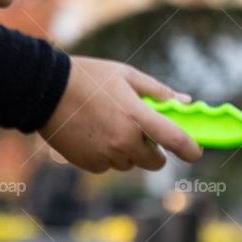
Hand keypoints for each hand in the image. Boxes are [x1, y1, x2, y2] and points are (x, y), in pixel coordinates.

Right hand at [39, 57, 202, 172]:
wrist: (45, 91)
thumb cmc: (89, 77)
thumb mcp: (126, 75)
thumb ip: (158, 91)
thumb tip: (185, 101)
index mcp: (136, 116)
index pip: (174, 140)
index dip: (191, 149)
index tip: (196, 153)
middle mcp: (124, 140)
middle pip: (155, 163)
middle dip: (153, 151)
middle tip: (141, 132)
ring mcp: (108, 155)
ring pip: (130, 164)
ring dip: (128, 151)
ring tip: (108, 125)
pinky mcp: (92, 164)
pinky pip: (110, 166)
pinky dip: (107, 155)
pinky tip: (93, 134)